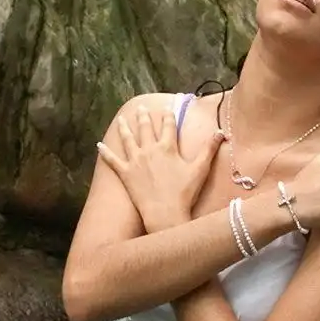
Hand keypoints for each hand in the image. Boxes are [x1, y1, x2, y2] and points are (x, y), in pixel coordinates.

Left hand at [96, 103, 222, 232]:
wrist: (165, 212)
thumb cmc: (184, 192)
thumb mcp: (200, 169)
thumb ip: (209, 148)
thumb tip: (221, 132)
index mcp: (167, 147)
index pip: (168, 125)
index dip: (168, 115)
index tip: (166, 108)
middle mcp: (149, 149)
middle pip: (145, 128)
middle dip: (144, 116)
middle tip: (141, 107)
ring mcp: (135, 160)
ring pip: (128, 139)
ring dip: (124, 128)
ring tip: (121, 119)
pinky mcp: (125, 173)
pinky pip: (112, 160)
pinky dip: (105, 152)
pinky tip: (99, 145)